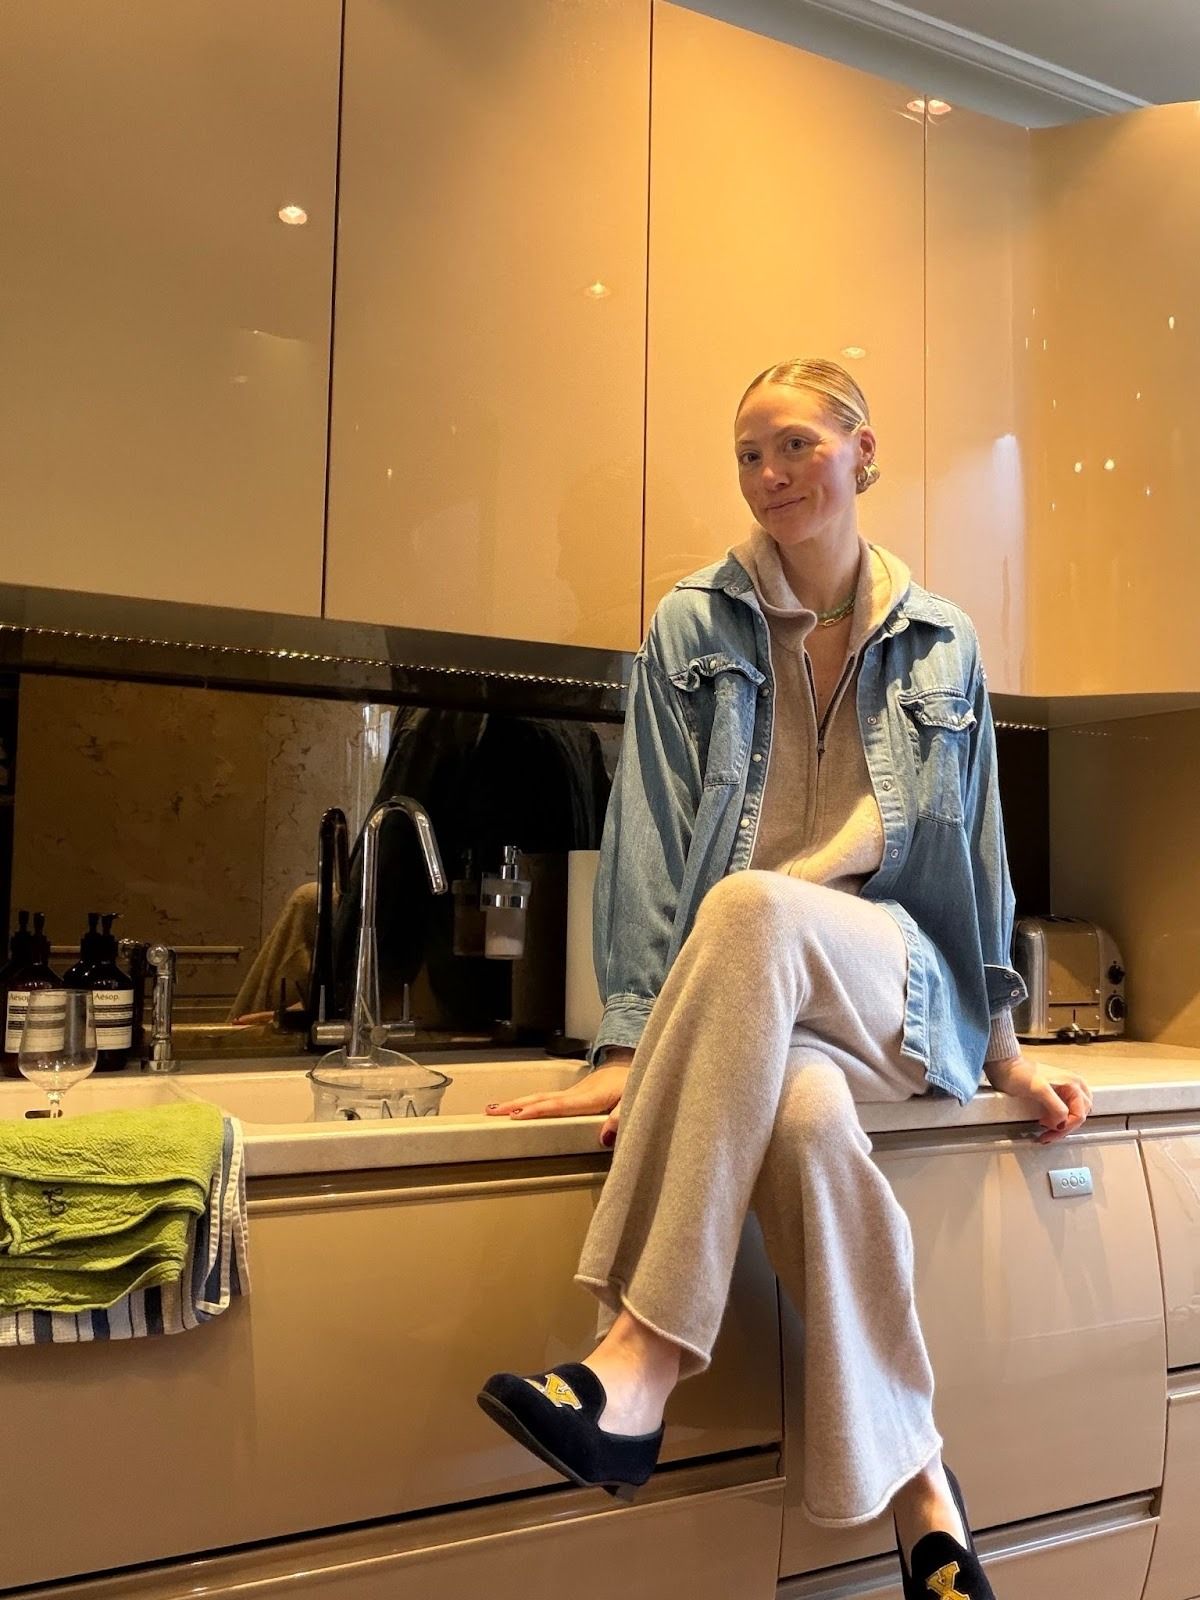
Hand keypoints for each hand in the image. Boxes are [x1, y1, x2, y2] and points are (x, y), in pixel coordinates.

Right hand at [485, 1061, 630, 1148]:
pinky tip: (518, 1107)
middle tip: (491, 1113)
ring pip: (540, 1098)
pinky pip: (547, 1100)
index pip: (559, 1106)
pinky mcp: (573, 1095)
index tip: (516, 1116)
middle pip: (542, 1099)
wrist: (633, 1062)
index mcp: (590, 1097)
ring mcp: (573, 1093)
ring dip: (517, 1103)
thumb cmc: (634, 1083)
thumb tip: (604, 1137)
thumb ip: (620, 1117)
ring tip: (492, 1110)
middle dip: (515, 1105)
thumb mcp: (634, 1099)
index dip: (537, 1111)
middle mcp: (576, 1094)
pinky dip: (528, 1102)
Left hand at [985, 1050, 1093, 1142]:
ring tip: (1048, 1131)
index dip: (1065, 1126)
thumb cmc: (1019, 1074)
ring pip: (1074, 1113)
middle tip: (1048, 1134)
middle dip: (1065, 1127)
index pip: (1079, 1114)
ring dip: (1063, 1125)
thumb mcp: (1039, 1090)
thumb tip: (1063, 1123)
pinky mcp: (1057, 1092)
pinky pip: (1066, 1110)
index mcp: (1074, 1084)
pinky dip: (1059, 1120)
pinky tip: (1048, 1123)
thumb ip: (1056, 1107)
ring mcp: (1066, 1089)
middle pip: (1079, 1115)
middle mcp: (1074, 1086)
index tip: (1048, 1129)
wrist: (1005, 1066)